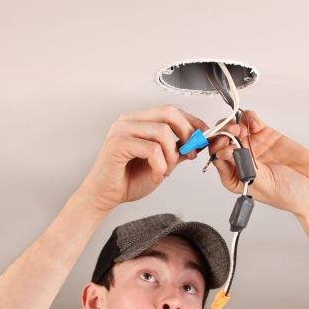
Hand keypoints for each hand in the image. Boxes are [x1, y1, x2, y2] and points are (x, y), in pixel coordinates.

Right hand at [79, 106, 206, 213]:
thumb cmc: (127, 181)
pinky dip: (160, 166)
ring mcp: (122, 129)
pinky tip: (156, 176)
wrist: (104, 197)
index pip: (171, 111)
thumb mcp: (162, 164)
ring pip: (162, 132)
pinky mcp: (117, 143)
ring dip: (171, 157)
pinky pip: (152, 149)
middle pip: (169, 113)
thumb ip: (177, 151)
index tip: (204, 137)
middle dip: (187, 134)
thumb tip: (198, 142)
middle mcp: (129, 120)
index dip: (192, 122)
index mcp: (139, 121)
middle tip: (191, 154)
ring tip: (165, 171)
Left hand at [208, 110, 308, 218]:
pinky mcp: (267, 136)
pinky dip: (249, 118)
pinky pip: (252, 122)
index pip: (218, 159)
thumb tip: (224, 152)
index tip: (221, 144)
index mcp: (235, 177)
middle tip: (231, 132)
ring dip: (234, 124)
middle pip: (223, 141)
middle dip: (224, 134)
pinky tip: (254, 122)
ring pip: (235, 129)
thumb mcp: (262, 183)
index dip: (216, 149)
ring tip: (242, 128)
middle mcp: (242, 161)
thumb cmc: (289, 194)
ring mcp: (254, 147)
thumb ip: (243, 166)